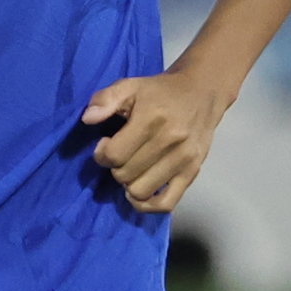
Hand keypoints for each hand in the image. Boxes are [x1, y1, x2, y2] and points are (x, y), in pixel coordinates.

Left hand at [81, 68, 233, 212]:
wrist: (202, 93)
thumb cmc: (161, 92)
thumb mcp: (130, 85)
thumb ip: (105, 99)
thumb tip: (88, 119)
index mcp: (152, 119)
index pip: (114, 155)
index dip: (102, 153)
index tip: (106, 144)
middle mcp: (170, 141)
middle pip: (125, 175)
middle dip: (115, 167)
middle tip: (121, 155)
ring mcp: (183, 160)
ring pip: (140, 191)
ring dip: (129, 184)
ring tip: (132, 169)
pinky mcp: (192, 173)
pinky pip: (166, 204)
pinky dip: (147, 204)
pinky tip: (140, 192)